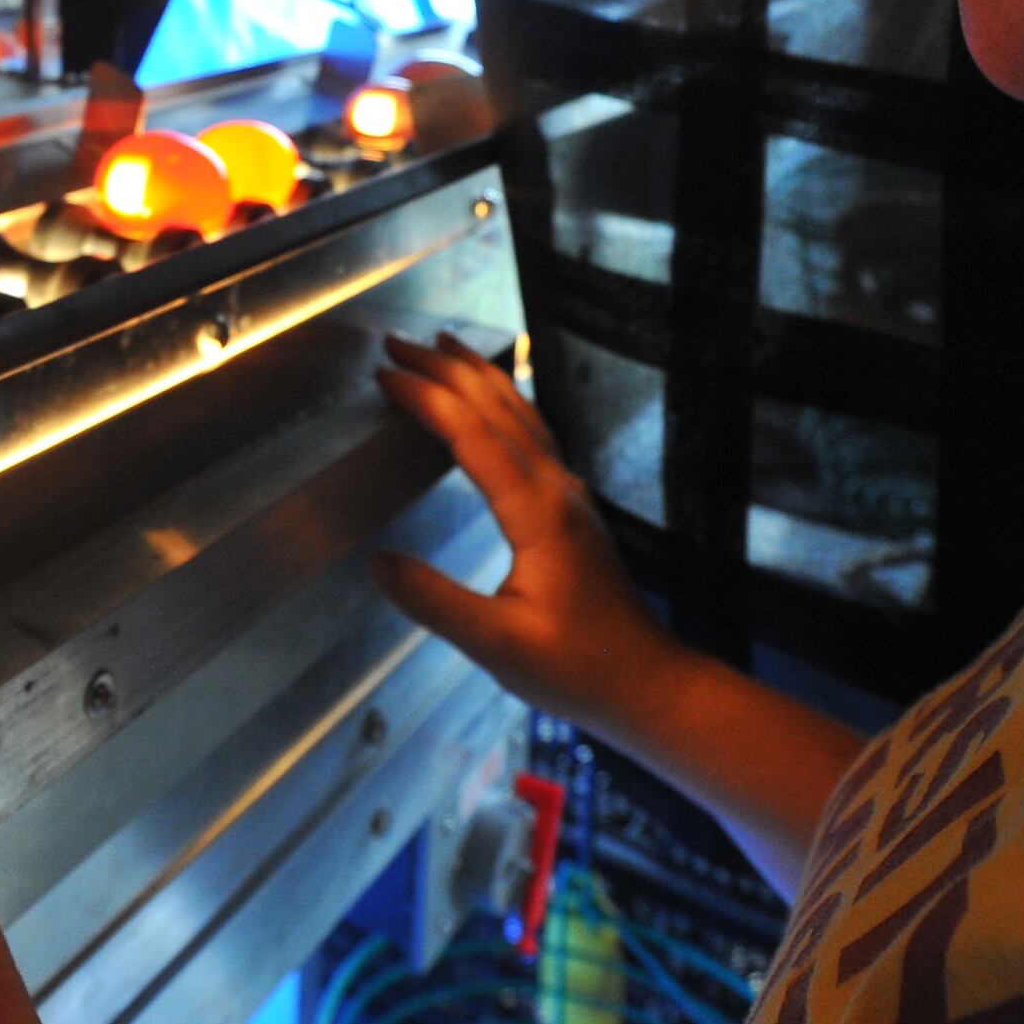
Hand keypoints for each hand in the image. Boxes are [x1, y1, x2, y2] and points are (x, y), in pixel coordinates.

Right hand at [370, 333, 682, 738]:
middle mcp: (556, 489)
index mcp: (537, 512)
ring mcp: (569, 495)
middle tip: (398, 341)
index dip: (426, 400)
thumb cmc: (576, 668)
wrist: (647, 682)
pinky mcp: (572, 509)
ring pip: (521, 413)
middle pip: (497, 408)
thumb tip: (377, 563)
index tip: (384, 374)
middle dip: (446, 370)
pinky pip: (533, 434)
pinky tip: (492, 403)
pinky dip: (502, 403)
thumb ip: (435, 602)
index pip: (472, 435)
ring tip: (443, 347)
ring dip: (478, 377)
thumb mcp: (496, 646)